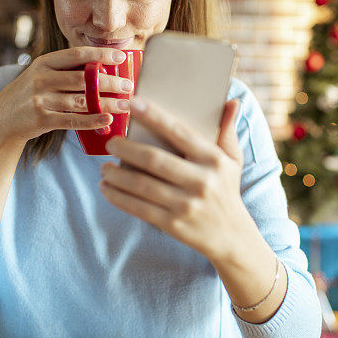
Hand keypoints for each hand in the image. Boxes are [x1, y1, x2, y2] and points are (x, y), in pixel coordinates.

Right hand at [0, 47, 134, 146]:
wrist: (2, 120)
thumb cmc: (31, 94)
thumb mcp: (41, 75)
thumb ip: (66, 70)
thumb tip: (104, 68)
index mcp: (44, 63)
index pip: (76, 54)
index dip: (100, 55)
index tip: (121, 57)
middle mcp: (41, 79)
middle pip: (82, 79)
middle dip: (109, 82)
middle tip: (129, 86)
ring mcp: (40, 100)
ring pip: (81, 101)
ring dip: (107, 103)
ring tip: (126, 105)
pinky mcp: (41, 120)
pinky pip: (72, 120)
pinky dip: (92, 121)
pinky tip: (107, 121)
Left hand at [101, 96, 255, 262]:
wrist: (231, 236)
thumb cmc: (226, 189)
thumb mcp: (233, 160)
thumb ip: (228, 130)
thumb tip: (232, 101)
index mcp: (213, 159)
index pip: (179, 132)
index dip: (154, 116)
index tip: (132, 103)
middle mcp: (200, 181)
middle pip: (154, 160)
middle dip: (126, 148)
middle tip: (111, 142)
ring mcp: (186, 205)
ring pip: (142, 185)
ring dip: (117, 174)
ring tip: (104, 166)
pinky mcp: (173, 224)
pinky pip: (139, 208)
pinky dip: (118, 197)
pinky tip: (107, 187)